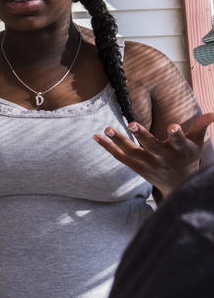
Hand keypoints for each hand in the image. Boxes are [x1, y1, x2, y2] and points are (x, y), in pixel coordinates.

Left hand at [94, 113, 213, 196]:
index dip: (176, 134)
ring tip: (107, 129)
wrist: (178, 184)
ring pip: (132, 152)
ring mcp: (147, 163)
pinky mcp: (136, 167)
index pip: (178, 141)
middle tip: (131, 124)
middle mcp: (162, 157)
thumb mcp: (196, 144)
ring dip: (119, 141)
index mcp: (179, 150)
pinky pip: (119, 156)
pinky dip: (107, 147)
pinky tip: (95, 136)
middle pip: (151, 147)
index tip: (172, 126)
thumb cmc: (187, 157)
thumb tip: (213, 113)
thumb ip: (200, 127)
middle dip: (142, 136)